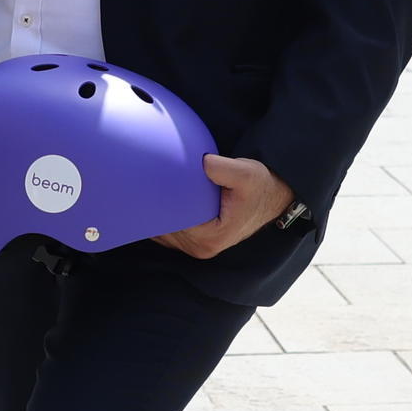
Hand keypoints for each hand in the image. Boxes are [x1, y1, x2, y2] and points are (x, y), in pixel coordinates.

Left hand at [157, 153, 294, 259]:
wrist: (272, 197)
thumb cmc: (259, 186)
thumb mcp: (246, 173)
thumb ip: (223, 168)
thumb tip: (201, 162)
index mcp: (210, 237)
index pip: (172, 222)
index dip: (159, 205)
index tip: (149, 186)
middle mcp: (201, 247)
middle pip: (164, 230)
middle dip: (153, 210)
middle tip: (139, 185)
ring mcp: (197, 247)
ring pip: (164, 234)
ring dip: (155, 216)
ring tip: (144, 192)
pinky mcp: (195, 242)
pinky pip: (168, 234)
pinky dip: (161, 220)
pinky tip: (154, 203)